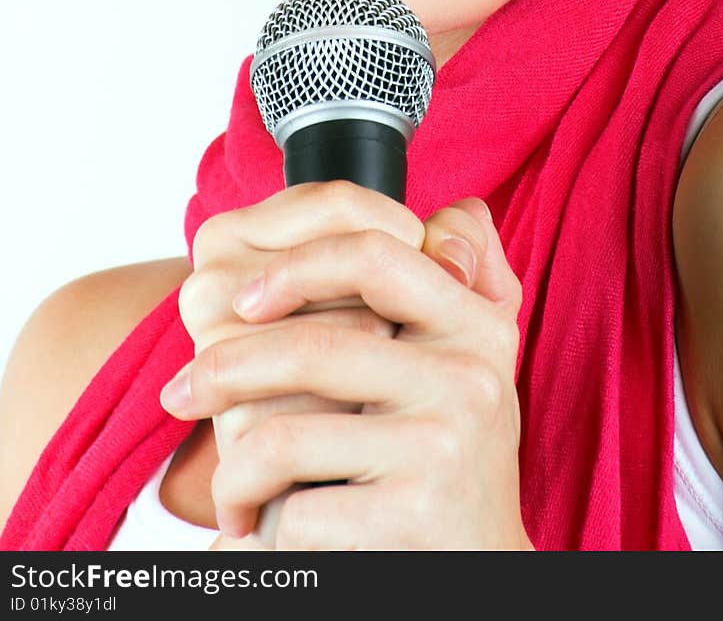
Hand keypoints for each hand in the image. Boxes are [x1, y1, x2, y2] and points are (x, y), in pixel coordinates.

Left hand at [162, 182, 530, 549]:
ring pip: (284, 439)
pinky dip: (266, 530)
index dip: (295, 266)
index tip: (242, 296)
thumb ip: (459, 267)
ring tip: (231, 490)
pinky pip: (297, 512)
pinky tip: (267, 537)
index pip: (371, 255)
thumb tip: (440, 213)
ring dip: (236, 472)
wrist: (479, 569)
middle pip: (309, 347)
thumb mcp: (472, 351)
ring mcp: (443, 445)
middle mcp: (468, 376)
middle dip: (224, 373)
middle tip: (183, 395)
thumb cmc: (447, 450)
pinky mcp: (414, 517)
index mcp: (475, 323)